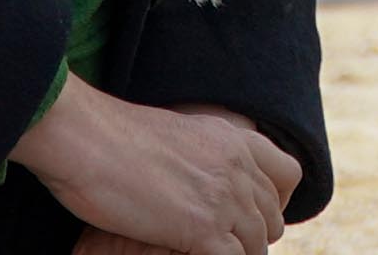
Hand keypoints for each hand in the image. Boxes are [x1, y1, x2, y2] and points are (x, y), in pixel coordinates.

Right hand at [16, 76, 297, 254]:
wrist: (87, 138)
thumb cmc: (113, 139)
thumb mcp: (176, 135)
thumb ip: (201, 155)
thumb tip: (200, 178)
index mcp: (235, 139)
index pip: (289, 175)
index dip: (275, 202)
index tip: (251, 218)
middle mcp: (238, 166)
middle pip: (273, 218)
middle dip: (252, 238)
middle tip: (222, 244)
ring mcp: (224, 197)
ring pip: (257, 246)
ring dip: (237, 254)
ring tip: (207, 251)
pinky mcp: (203, 228)